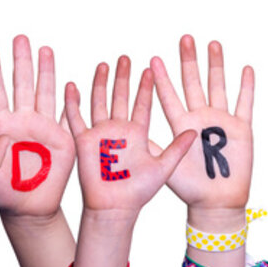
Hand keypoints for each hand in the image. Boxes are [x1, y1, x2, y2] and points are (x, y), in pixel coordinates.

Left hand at [0, 36, 75, 217]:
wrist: (29, 209)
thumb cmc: (4, 194)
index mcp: (1, 126)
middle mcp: (22, 122)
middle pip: (21, 84)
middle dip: (21, 61)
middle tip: (19, 38)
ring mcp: (43, 128)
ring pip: (44, 92)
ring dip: (45, 71)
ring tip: (44, 49)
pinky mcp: (62, 140)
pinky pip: (67, 116)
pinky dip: (70, 101)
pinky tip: (71, 84)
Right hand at [65, 57, 196, 214]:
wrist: (115, 208)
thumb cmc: (138, 192)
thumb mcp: (163, 167)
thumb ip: (177, 148)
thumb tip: (194, 131)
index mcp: (138, 133)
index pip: (142, 104)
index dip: (145, 87)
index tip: (149, 68)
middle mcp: (119, 130)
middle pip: (120, 97)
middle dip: (123, 78)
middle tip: (125, 58)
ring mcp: (100, 134)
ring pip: (99, 102)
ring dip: (100, 84)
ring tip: (103, 65)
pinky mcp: (84, 141)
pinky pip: (76, 118)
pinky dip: (73, 103)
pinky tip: (72, 86)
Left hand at [151, 35, 253, 211]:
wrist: (216, 202)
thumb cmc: (190, 189)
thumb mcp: (165, 168)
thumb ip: (153, 148)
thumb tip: (129, 133)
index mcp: (181, 125)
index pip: (169, 97)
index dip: (161, 79)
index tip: (153, 59)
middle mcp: (200, 118)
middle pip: (194, 83)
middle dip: (189, 61)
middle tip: (185, 39)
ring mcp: (221, 121)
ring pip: (218, 86)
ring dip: (216, 65)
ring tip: (212, 44)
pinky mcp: (242, 129)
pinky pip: (245, 103)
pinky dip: (246, 87)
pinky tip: (245, 69)